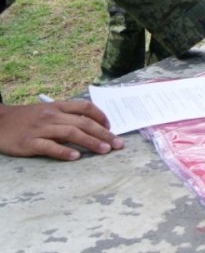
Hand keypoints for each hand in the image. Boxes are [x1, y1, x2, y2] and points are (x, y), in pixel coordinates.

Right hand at [0, 101, 123, 160]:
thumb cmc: (26, 118)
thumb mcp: (47, 111)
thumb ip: (66, 116)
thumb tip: (91, 125)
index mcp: (57, 106)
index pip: (85, 107)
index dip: (101, 116)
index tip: (111, 127)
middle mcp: (52, 116)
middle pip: (83, 123)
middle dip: (104, 134)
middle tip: (118, 144)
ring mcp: (41, 129)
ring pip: (71, 134)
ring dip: (91, 142)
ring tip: (105, 150)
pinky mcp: (29, 143)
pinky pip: (49, 147)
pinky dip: (64, 152)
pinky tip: (76, 158)